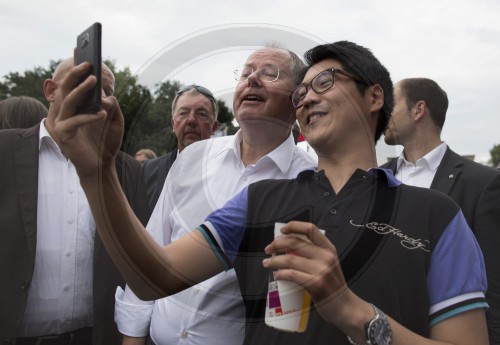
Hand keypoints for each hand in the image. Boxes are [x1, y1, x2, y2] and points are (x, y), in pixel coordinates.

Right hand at [53, 62, 123, 177]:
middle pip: (67, 88)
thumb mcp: (115, 119)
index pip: (74, 84)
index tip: (83, 53)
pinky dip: (89, 117)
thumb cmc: (106, 141)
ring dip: (81, 90)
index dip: (77, 69)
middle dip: (76, 74)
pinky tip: (102, 114)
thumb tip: (105, 95)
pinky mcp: (64, 135)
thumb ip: (112, 105)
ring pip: (69, 101)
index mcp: (77, 106)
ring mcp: (63, 123)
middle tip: (87, 63)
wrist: (102, 165)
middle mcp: (67, 112)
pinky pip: (75, 122)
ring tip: (93, 80)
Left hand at [263, 221, 354, 324]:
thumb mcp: (329, 263)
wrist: (345, 306)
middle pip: (295, 242)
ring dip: (274, 260)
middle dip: (277, 244)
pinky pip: (291, 274)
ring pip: (289, 259)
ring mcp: (321, 270)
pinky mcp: (315, 284)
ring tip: (267, 263)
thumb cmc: (333, 285)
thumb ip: (315, 254)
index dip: (294, 226)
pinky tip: (277, 275)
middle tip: (269, 249)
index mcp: (329, 248)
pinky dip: (280, 274)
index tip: (282, 230)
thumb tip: (290, 247)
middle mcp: (326, 256)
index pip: (310, 229)